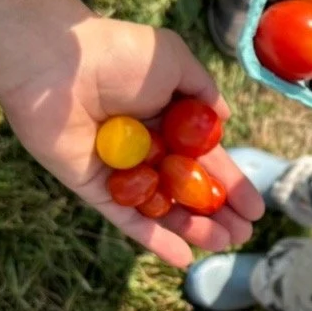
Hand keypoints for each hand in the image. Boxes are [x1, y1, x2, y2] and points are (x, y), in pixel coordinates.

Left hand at [0, 12, 264, 268]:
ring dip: (192, 228)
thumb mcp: (172, 59)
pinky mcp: (91, 185)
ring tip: (224, 242)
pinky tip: (183, 258)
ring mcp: (117, 168)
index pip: (203, 156)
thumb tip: (223, 115)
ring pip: (160, 207)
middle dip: (216, 211)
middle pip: (185, 187)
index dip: (229, 182)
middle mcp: (142, 144)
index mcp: (162, 114)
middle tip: (244, 233)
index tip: (255, 208)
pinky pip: (125, 216)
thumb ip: (201, 88)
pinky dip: (153, 238)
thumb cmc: (115, 53)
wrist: (56, 63)